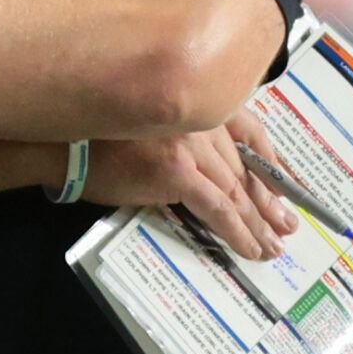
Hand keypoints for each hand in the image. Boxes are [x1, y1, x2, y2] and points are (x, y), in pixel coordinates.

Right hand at [81, 110, 297, 261]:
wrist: (66, 145)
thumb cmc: (101, 139)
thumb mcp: (152, 128)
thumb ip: (186, 144)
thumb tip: (212, 178)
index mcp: (196, 105)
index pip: (249, 132)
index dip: (271, 163)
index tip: (284, 189)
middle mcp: (199, 117)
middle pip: (245, 165)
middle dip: (268, 200)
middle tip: (287, 227)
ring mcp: (189, 142)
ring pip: (235, 189)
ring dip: (257, 222)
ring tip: (271, 246)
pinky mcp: (177, 170)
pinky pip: (217, 207)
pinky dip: (237, 230)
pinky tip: (250, 248)